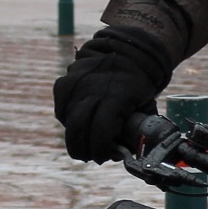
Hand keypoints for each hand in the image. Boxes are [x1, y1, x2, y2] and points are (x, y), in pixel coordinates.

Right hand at [53, 29, 170, 161]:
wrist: (132, 51)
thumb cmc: (141, 85)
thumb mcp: (146, 107)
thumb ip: (135, 130)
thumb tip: (121, 155)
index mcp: (119, 95)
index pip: (101, 130)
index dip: (99, 149)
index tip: (103, 157)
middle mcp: (95, 87)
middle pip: (78, 127)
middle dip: (82, 148)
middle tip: (88, 156)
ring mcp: (79, 80)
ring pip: (66, 116)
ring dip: (73, 134)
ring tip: (83, 141)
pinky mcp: (69, 77)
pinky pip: (61, 102)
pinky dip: (65, 115)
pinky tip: (74, 122)